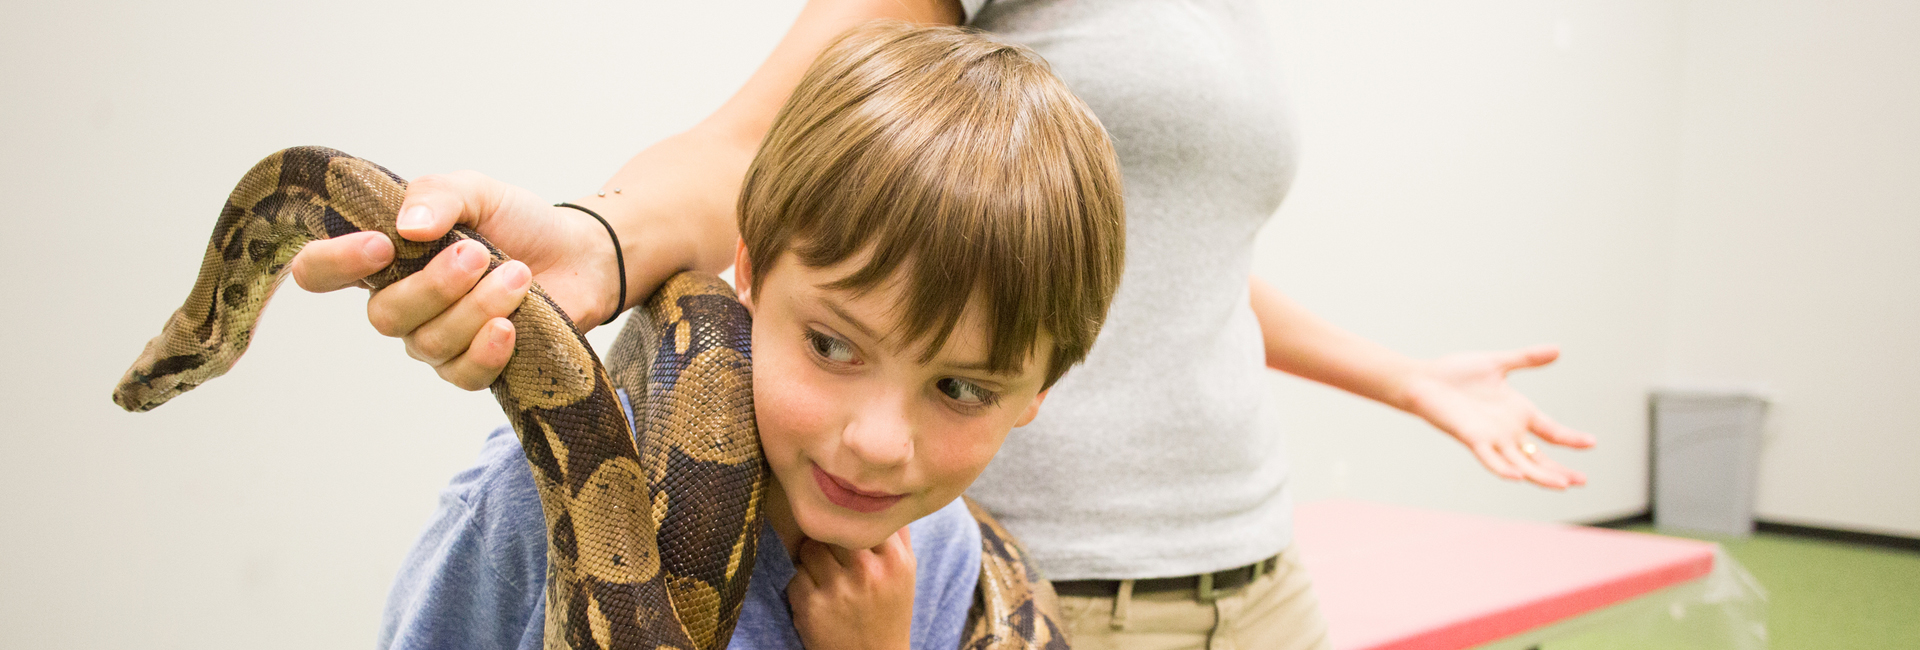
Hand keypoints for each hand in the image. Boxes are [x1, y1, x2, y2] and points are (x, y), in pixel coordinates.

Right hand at [288, 171, 619, 389]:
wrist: (578, 254)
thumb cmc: (518, 221)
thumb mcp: (478, 191)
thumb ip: (439, 196)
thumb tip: (407, 226)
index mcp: (385, 257)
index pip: (320, 272)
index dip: (334, 264)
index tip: (381, 245)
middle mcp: (401, 303)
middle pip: (384, 316)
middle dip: (436, 285)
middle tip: (480, 253)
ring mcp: (435, 339)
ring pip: (429, 343)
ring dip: (477, 306)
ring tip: (518, 273)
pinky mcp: (475, 366)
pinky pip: (463, 374)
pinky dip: (488, 349)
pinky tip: (511, 325)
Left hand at [788, 528, 914, 649]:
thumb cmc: (889, 610)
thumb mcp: (906, 572)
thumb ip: (897, 533)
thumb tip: (880, 495)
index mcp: (894, 560)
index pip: (862, 516)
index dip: (850, 518)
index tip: (846, 522)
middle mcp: (867, 572)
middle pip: (832, 528)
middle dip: (828, 537)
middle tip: (832, 549)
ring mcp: (837, 590)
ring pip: (808, 548)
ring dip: (811, 558)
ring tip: (824, 573)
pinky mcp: (810, 607)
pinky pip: (794, 575)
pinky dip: (800, 583)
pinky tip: (815, 594)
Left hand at [1400, 345, 1596, 489]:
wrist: (1424, 379)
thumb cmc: (1456, 372)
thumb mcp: (1498, 363)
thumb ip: (1527, 359)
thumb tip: (1558, 349)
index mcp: (1518, 413)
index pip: (1551, 431)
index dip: (1571, 438)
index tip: (1593, 442)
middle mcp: (1507, 430)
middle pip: (1540, 457)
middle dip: (1561, 470)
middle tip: (1583, 480)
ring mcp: (1491, 437)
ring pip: (1521, 464)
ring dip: (1540, 476)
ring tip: (1563, 485)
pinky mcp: (1471, 438)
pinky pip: (1489, 458)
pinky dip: (1503, 468)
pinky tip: (1518, 477)